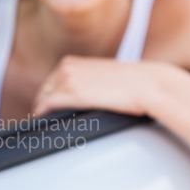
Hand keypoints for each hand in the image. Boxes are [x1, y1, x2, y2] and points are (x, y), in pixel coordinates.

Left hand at [33, 55, 154, 116]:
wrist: (149, 84)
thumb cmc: (131, 84)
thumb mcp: (99, 77)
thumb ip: (83, 83)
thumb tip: (75, 99)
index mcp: (70, 62)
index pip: (48, 84)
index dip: (44, 99)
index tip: (43, 111)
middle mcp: (66, 68)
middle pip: (43, 92)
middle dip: (41, 107)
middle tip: (42, 122)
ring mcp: (68, 79)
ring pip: (42, 100)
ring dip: (41, 113)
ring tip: (43, 127)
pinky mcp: (73, 93)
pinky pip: (46, 106)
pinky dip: (41, 116)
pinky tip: (42, 124)